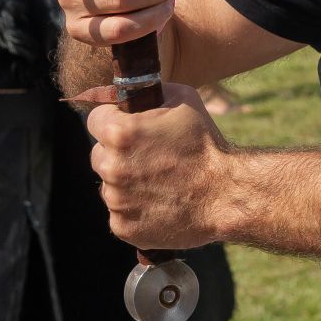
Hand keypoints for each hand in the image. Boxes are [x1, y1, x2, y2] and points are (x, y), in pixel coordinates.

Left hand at [79, 81, 235, 249]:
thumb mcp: (183, 100)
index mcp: (119, 133)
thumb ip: (149, 93)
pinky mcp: (122, 227)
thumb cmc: (206, 143)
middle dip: (117, 154)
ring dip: (126, 183)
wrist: (225, 193)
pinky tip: (159, 203)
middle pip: (98, 155)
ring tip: (159, 183)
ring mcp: (115, 201)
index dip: (112, 119)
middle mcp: (111, 167)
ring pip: (110, 186)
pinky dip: (134, 209)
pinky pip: (119, 213)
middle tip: (148, 157)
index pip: (95, 119)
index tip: (127, 126)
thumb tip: (127, 93)